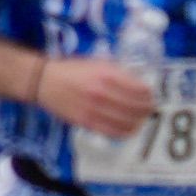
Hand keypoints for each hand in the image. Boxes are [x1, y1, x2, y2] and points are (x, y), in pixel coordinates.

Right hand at [32, 52, 158, 136]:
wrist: (44, 81)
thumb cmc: (72, 70)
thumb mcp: (97, 63)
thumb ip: (117, 72)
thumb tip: (138, 83)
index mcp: (106, 75)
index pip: (139, 90)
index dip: (149, 94)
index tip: (151, 95)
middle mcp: (102, 93)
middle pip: (137, 107)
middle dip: (147, 108)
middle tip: (149, 108)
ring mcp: (95, 110)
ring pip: (128, 122)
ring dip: (139, 122)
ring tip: (141, 119)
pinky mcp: (87, 122)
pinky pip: (114, 132)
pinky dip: (126, 132)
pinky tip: (130, 129)